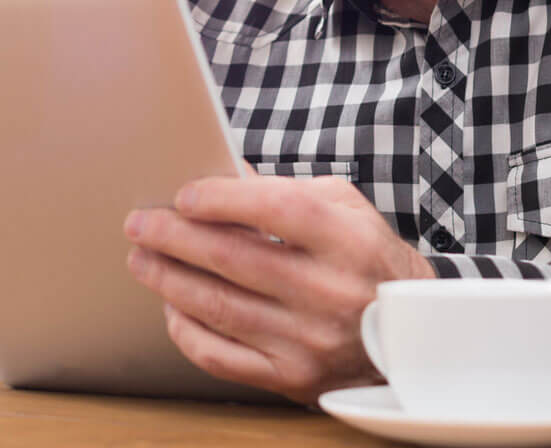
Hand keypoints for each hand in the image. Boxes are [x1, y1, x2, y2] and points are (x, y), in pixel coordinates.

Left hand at [123, 173, 434, 405]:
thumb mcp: (345, 209)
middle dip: (174, 237)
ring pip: (218, 307)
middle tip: (139, 223)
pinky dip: (186, 329)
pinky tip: (172, 306)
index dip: (222, 200)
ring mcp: (309, 341)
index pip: (276, 211)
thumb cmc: (368, 259)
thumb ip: (286, 189)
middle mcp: (329, 293)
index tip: (184, 195)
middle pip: (233, 259)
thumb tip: (222, 173)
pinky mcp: (292, 377)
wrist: (412, 335)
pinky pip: (220, 356)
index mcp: (348, 242)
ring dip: (168, 279)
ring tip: (142, 259)